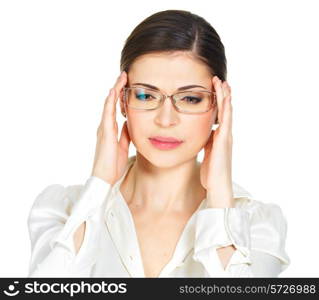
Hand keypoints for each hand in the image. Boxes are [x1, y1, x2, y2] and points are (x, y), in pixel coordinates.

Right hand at [91, 71, 130, 184]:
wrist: (104, 178)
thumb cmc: (113, 165)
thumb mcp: (123, 146)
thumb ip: (125, 135)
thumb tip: (130, 124)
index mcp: (110, 130)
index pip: (115, 108)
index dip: (120, 96)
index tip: (127, 85)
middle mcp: (105, 126)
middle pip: (111, 103)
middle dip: (117, 89)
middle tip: (125, 75)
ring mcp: (104, 128)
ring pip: (109, 105)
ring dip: (115, 90)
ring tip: (121, 77)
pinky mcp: (105, 133)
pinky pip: (108, 114)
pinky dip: (110, 102)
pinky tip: (114, 92)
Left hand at [200, 76, 233, 207]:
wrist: (217, 186)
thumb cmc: (211, 173)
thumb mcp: (207, 154)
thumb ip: (206, 143)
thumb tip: (203, 135)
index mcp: (219, 137)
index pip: (219, 116)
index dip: (217, 102)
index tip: (212, 89)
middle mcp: (225, 134)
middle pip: (224, 110)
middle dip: (222, 95)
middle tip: (218, 80)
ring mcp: (226, 136)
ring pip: (227, 111)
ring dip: (224, 96)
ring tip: (222, 82)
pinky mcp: (224, 139)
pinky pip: (226, 119)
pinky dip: (225, 106)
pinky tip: (224, 96)